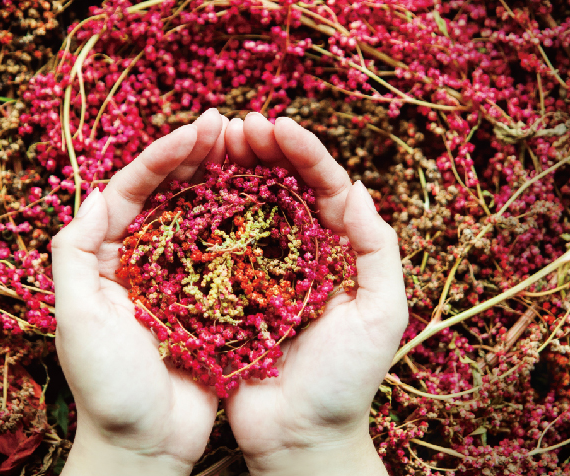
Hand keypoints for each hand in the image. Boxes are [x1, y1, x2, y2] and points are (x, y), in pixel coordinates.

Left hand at [51, 109, 228, 474]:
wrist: (145, 446)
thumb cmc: (106, 387)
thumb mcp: (77, 317)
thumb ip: (75, 253)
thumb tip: (96, 190)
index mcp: (106, 259)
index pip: (133, 190)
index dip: (165, 156)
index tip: (201, 130)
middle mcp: (143, 262)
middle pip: (171, 194)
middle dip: (199, 156)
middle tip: (234, 125)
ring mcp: (181, 282)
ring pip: (205, 216)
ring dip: (227, 181)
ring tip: (256, 150)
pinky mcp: (214, 305)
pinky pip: (232, 254)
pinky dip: (249, 224)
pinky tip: (274, 203)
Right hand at [222, 113, 407, 475]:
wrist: (301, 440)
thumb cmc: (348, 382)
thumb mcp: (382, 314)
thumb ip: (376, 249)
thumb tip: (354, 186)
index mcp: (339, 255)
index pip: (326, 188)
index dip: (304, 153)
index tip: (276, 125)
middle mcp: (301, 258)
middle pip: (283, 189)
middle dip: (263, 151)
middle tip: (237, 125)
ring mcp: (260, 277)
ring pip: (245, 209)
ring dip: (231, 172)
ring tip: (212, 143)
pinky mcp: (223, 299)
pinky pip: (213, 247)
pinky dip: (202, 214)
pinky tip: (186, 190)